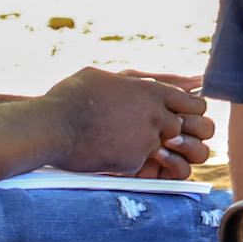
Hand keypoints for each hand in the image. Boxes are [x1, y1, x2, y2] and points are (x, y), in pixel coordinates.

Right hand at [41, 68, 214, 176]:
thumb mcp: (105, 77)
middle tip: (146, 133)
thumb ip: (135, 80)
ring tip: (117, 142)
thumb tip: (155, 81)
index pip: (193, 103)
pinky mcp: (133, 161)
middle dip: (168, 131)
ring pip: (161, 147)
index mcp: (151, 91)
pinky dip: (126, 161)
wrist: (49, 126)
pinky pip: (139, 163)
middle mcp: (155, 114)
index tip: (174, 115)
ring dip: (144, 146)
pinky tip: (104, 153)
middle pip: (181, 127)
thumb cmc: (70, 97)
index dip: (186, 110)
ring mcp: (146, 139)